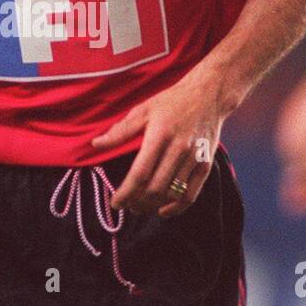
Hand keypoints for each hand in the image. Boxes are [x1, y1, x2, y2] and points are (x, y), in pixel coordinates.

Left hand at [92, 70, 224, 217]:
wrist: (208, 95)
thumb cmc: (172, 102)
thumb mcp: (143, 110)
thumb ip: (120, 130)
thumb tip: (96, 144)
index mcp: (160, 135)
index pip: (140, 174)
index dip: (125, 193)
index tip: (115, 203)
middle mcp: (179, 149)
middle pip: (155, 188)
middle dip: (137, 203)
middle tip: (127, 207)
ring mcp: (194, 158)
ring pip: (172, 194)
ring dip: (153, 206)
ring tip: (140, 208)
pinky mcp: (206, 164)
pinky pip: (192, 194)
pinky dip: (177, 207)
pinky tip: (163, 211)